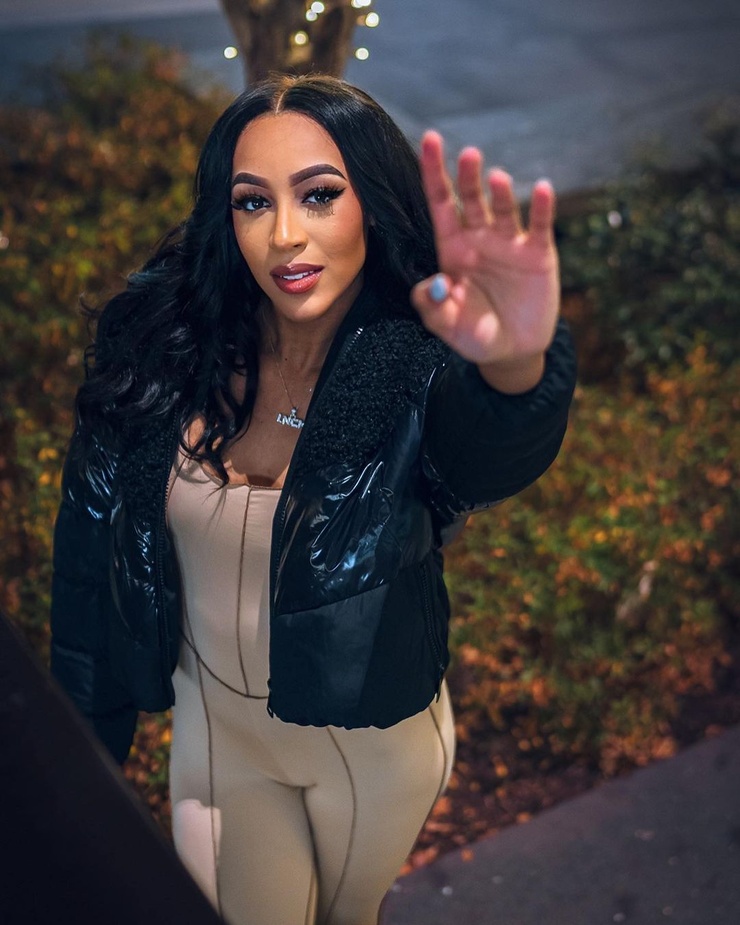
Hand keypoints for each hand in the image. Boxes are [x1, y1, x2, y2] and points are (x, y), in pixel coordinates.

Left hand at [410, 131, 560, 391]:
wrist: (512, 351)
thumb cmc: (474, 335)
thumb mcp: (448, 327)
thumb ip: (433, 308)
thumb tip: (431, 285)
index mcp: (452, 249)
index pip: (441, 203)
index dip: (434, 172)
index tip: (431, 138)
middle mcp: (479, 239)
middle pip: (471, 199)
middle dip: (468, 176)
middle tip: (469, 155)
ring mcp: (510, 244)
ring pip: (504, 208)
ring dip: (500, 192)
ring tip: (496, 179)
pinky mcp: (537, 254)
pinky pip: (540, 226)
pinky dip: (542, 207)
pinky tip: (543, 189)